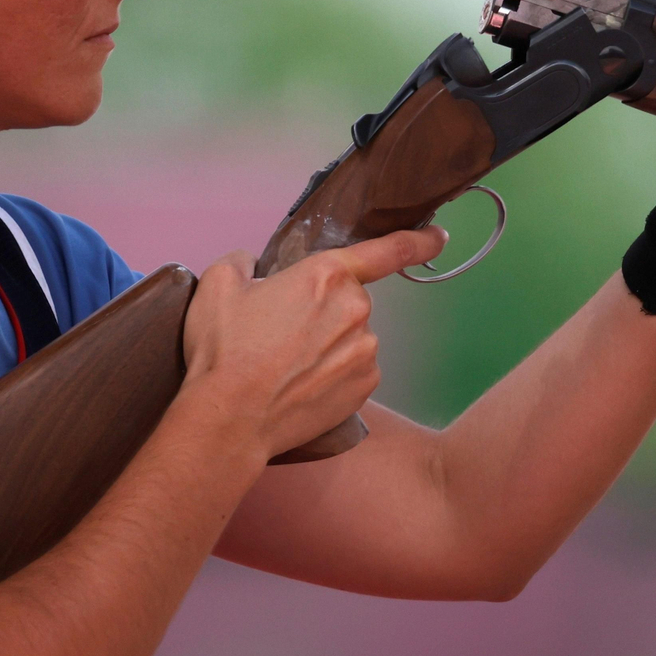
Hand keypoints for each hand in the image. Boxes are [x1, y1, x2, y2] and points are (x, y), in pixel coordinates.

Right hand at [182, 227, 446, 459]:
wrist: (231, 418)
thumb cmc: (225, 348)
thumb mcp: (218, 285)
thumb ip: (244, 261)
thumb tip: (253, 265)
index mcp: (327, 275)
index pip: (388, 250)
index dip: (418, 241)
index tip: (437, 237)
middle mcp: (356, 309)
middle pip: (348, 299)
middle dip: (322, 308)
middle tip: (281, 331)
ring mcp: (365, 351)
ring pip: (351, 336)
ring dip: (328, 343)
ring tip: (285, 364)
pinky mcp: (365, 387)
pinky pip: (353, 369)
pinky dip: (333, 372)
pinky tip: (302, 384)